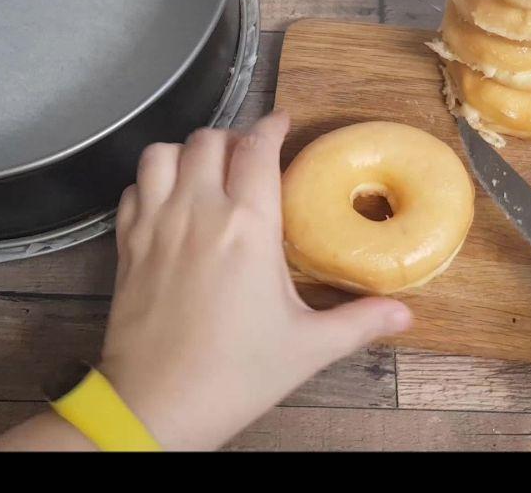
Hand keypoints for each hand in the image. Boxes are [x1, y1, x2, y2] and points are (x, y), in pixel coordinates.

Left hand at [99, 110, 411, 450]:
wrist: (156, 406)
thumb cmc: (234, 375)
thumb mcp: (307, 348)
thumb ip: (359, 322)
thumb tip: (404, 315)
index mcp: (247, 226)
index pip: (257, 147)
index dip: (272, 126)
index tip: (282, 123)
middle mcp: (198, 211)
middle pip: (209, 139)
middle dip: (233, 139)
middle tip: (250, 157)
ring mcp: (156, 225)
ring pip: (162, 152)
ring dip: (186, 153)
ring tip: (206, 172)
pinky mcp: (126, 245)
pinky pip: (132, 189)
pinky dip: (150, 182)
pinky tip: (168, 202)